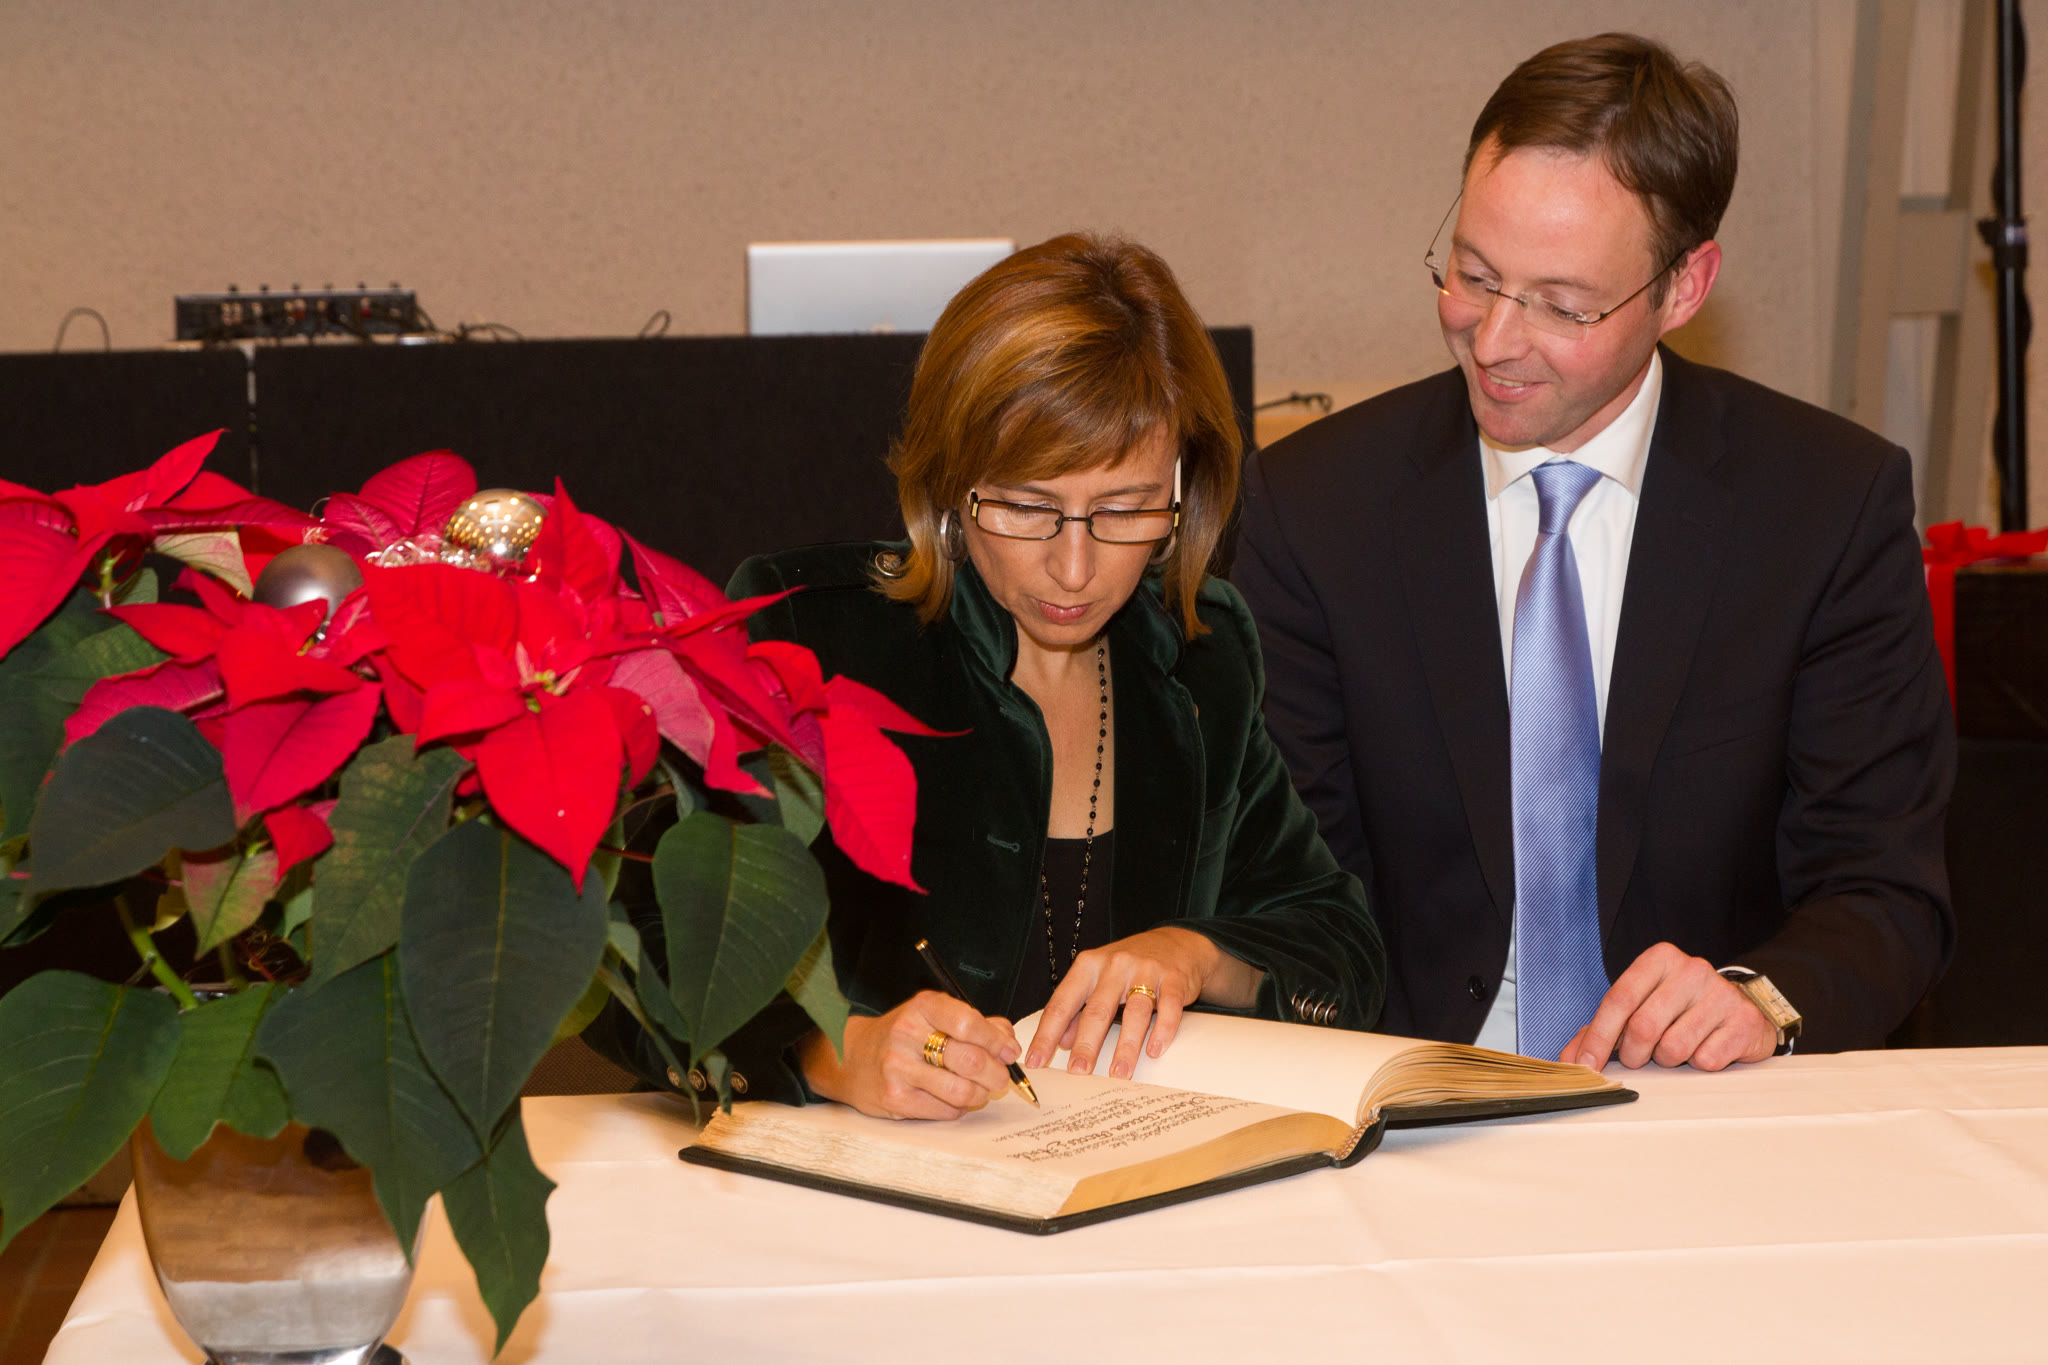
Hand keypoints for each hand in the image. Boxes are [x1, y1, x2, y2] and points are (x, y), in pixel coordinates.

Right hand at [798, 990, 1020, 1119]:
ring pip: (962, 1091)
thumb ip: (975, 1023)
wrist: (852, 1058)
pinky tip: (951, 1098)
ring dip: (980, 1094)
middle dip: (996, 1073)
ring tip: (978, 1089)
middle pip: (970, 1060)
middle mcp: (907, 1034)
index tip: (1009, 1051)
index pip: (968, 1022)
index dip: (996, 1041)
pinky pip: (946, 1111)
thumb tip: (1008, 1042)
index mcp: (922, 1008)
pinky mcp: (895, 1099)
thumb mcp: (934, 1016)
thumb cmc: (904, 1036)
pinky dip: (958, 1108)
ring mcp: (898, 1069)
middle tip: (1000, 1077)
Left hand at [1023, 927, 1262, 1078]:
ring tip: (1119, 1073)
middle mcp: (1114, 965)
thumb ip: (1079, 1008)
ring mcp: (1145, 970)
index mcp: (1088, 966)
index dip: (1047, 1034)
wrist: (1176, 942)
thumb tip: (1062, 1041)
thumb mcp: (1098, 979)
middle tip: (1078, 1071)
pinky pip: (1168, 1007)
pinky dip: (1162, 1030)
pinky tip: (1154, 1051)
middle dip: (1086, 1044)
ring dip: (1126, 1046)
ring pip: (1134, 1012)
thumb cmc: (1130, 966)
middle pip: (1097, 1010)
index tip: (1036, 1060)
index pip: (1062, 1003)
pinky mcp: (1173, 978)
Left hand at [1562, 942, 1777, 1071]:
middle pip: (1643, 1027)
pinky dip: (1697, 1064)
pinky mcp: (1744, 1021)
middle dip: (1633, 1054)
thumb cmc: (1680, 1011)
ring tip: (1676, 1048)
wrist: (1740, 1013)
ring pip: (1673, 1047)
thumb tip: (1570, 1059)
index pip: (1619, 999)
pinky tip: (1705, 1048)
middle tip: (1637, 1058)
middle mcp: (1692, 969)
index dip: (1598, 1036)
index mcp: (1659, 959)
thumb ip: (1601, 1029)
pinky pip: (1705, 1059)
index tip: (1586, 1065)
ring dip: (1667, 1060)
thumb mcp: (1640, 1008)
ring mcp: (1721, 994)